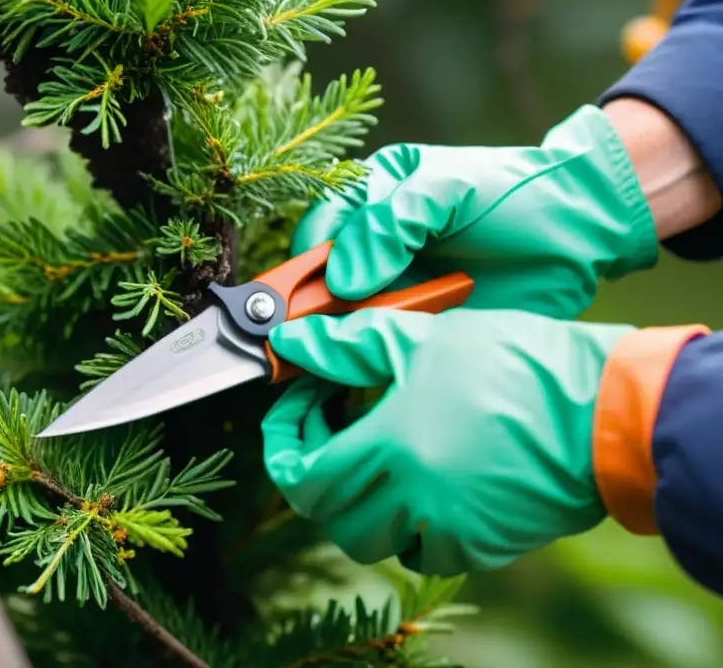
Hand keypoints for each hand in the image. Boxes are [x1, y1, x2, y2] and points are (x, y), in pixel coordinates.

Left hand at [261, 307, 633, 575]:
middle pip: (327, 512)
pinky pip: (422, 548)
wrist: (606, 410)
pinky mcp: (483, 546)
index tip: (292, 407)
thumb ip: (346, 346)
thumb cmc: (515, 364)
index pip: (299, 476)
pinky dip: (406, 519)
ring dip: (357, 496)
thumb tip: (289, 341)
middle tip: (329, 418)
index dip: (282, 443)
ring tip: (372, 444)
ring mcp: (449, 532)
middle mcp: (413, 503)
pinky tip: (422, 472)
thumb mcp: (423, 338)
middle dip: (314, 466)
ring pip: (371, 536)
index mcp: (390, 451)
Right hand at [294, 105, 657, 318]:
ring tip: (356, 346)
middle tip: (315, 337)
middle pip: (321, 281)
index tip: (300, 302)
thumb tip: (341, 284)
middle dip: (316, 310)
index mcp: (370, 196)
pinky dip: (372, 354)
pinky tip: (375, 361)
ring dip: (344, 336)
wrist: (582, 231)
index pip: (317, 232)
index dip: (303, 268)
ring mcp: (394, 286)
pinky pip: (381, 342)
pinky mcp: (418, 322)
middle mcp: (373, 243)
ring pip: (345, 318)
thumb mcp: (448, 189)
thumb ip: (391, 224)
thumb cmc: (512, 194)